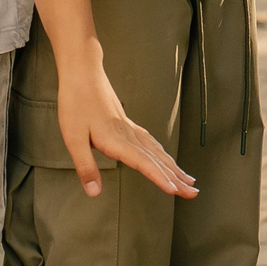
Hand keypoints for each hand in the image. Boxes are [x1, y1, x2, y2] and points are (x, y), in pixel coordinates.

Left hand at [57, 46, 197, 200]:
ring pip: (157, 151)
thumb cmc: (75, 103)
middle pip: (157, 159)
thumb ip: (85, 166)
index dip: (159, 178)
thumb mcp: (73, 137)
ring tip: (188, 180)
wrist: (83, 72)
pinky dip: (162, 155)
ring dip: (174, 167)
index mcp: (116, 139)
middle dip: (176, 177)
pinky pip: (151, 143)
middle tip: (193, 192)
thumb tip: (94, 193)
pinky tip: (165, 158)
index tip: (175, 191)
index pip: (143, 162)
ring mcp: (130, 128)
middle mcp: (128, 134)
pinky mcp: (127, 124)